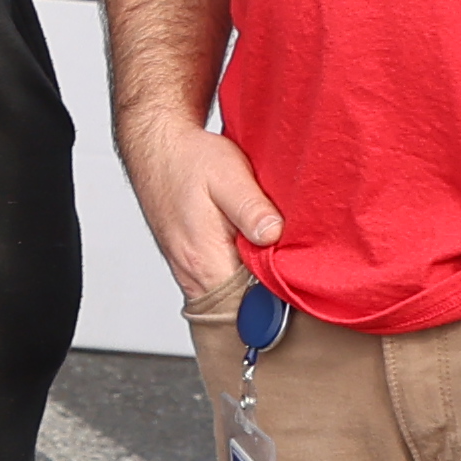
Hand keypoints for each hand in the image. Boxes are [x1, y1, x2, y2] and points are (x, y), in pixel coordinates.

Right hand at [116, 103, 286, 307]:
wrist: (156, 146)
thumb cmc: (188, 159)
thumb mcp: (227, 175)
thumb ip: (252, 209)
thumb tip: (275, 236)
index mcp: (205, 260)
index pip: (246, 310)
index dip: (278, 311)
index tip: (304, 302)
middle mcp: (194, 275)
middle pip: (239, 314)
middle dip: (271, 310)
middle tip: (303, 293)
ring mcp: (191, 273)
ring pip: (232, 302)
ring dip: (258, 296)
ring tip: (286, 280)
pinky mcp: (193, 264)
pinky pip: (223, 288)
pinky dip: (244, 284)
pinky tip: (261, 266)